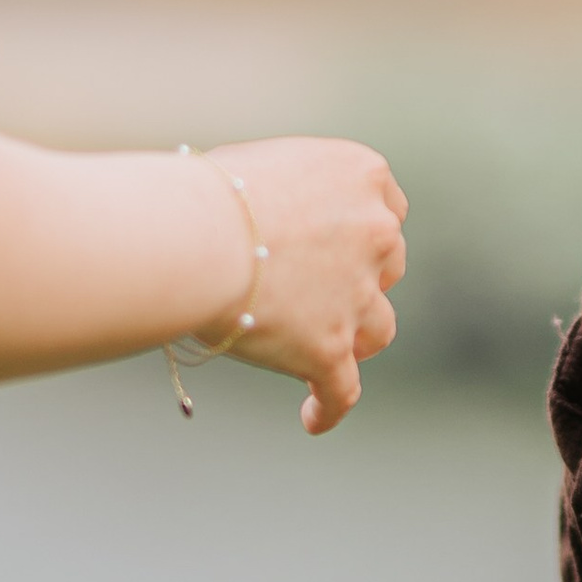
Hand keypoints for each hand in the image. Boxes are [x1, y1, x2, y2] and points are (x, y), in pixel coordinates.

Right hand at [195, 136, 405, 432]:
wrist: (193, 235)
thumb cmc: (205, 192)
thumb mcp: (260, 165)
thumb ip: (283, 192)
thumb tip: (258, 214)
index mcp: (360, 176)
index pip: (387, 206)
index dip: (364, 232)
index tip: (344, 244)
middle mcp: (375, 232)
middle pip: (387, 267)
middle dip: (361, 280)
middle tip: (320, 291)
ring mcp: (358, 294)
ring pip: (376, 329)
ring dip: (355, 338)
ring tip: (323, 350)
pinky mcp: (331, 348)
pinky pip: (341, 390)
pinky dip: (329, 406)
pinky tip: (313, 417)